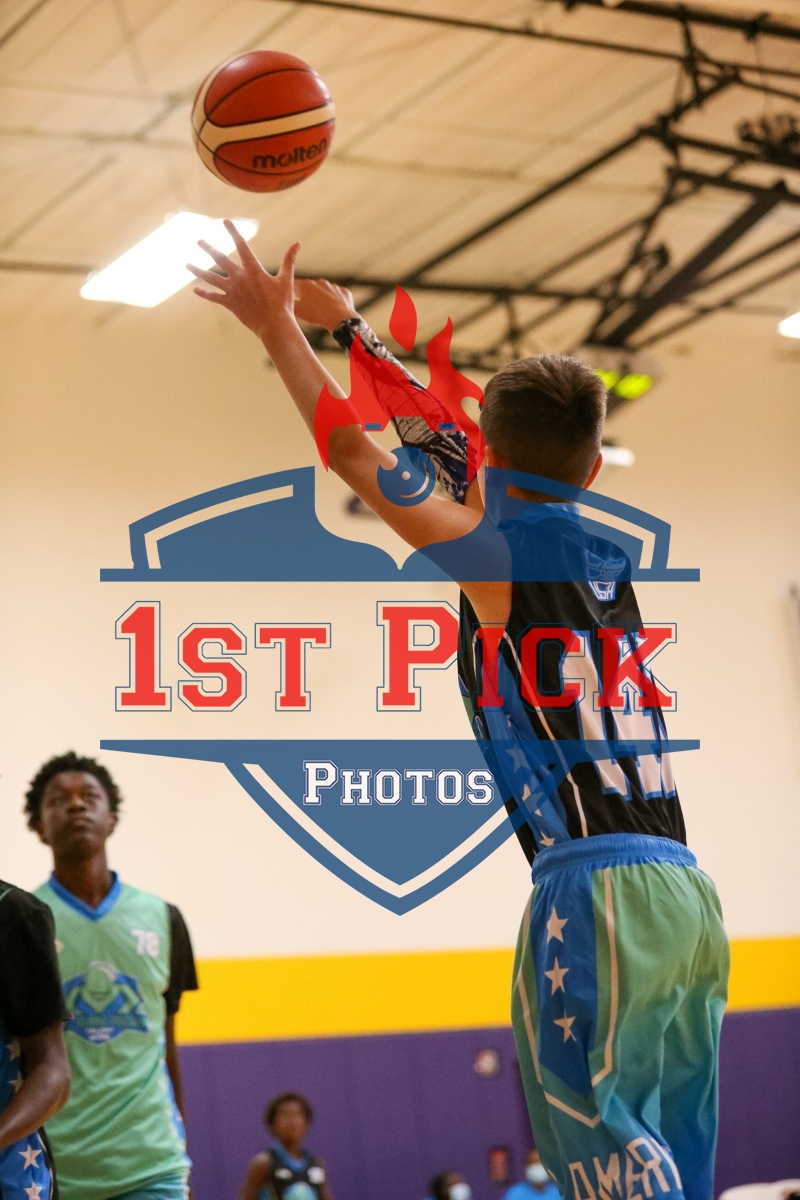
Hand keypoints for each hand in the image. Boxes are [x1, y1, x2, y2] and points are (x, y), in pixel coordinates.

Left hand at [188, 221, 299, 342]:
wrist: (274, 326)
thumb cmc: (282, 304)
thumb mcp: (286, 280)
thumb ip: (289, 260)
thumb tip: (298, 243)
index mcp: (254, 270)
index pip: (242, 246)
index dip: (233, 232)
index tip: (225, 222)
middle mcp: (240, 278)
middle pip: (220, 259)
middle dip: (209, 248)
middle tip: (199, 240)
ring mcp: (233, 291)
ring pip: (211, 278)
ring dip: (198, 270)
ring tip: (187, 264)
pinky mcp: (230, 304)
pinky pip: (214, 297)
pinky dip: (204, 294)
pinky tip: (195, 289)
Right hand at [294, 278, 358, 331]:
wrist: (340, 319)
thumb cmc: (316, 315)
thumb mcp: (298, 311)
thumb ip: (289, 304)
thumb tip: (284, 301)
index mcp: (306, 285)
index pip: (294, 285)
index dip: (291, 292)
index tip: (290, 298)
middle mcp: (319, 282)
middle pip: (310, 288)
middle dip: (307, 295)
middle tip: (307, 307)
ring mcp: (333, 286)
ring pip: (324, 291)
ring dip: (322, 298)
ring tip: (321, 310)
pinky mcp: (344, 292)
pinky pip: (338, 295)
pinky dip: (336, 301)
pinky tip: (334, 309)